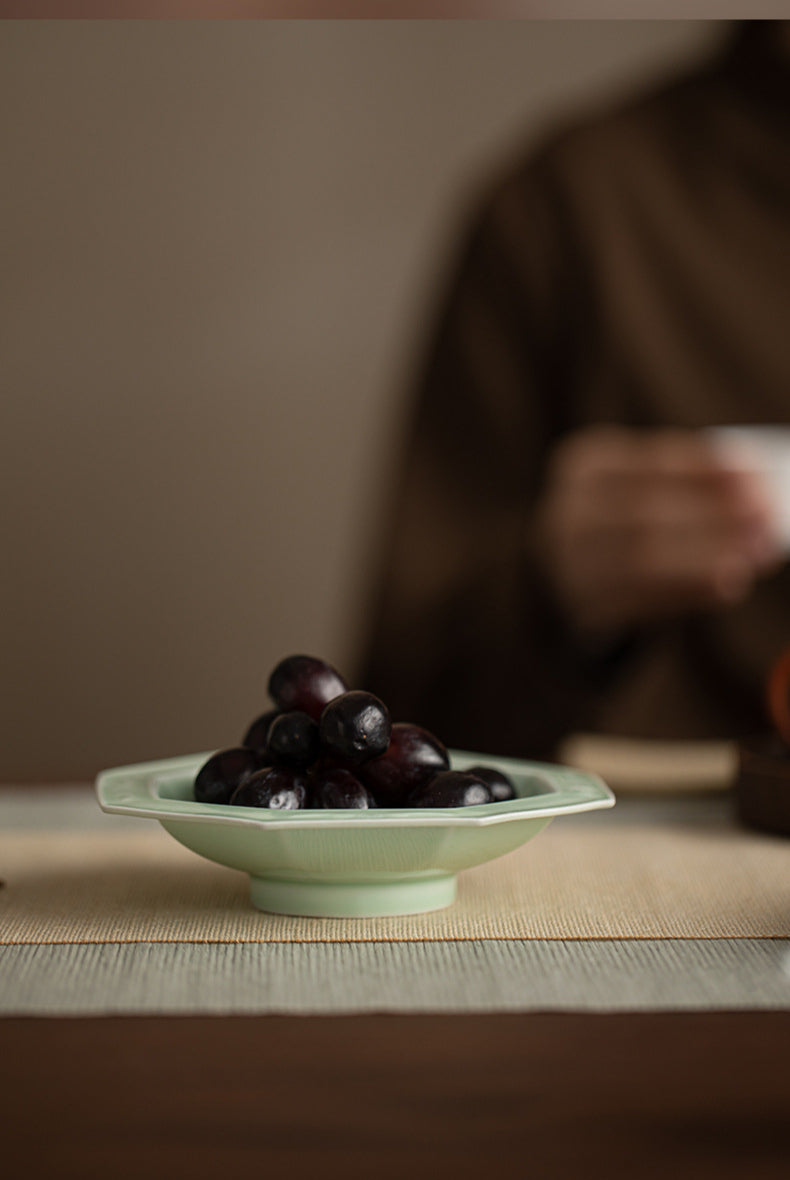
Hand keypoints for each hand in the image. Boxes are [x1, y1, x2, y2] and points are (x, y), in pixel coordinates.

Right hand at [533, 427, 781, 634]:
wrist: (572, 568)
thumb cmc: (630, 514)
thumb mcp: (648, 485)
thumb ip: (694, 486)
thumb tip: (759, 494)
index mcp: (584, 464)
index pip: (649, 461)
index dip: (705, 470)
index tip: (757, 476)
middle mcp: (566, 514)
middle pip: (643, 513)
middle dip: (712, 515)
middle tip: (765, 517)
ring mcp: (569, 565)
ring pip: (641, 561)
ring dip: (708, 557)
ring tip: (756, 553)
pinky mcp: (585, 608)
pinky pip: (643, 602)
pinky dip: (692, 592)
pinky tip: (730, 585)